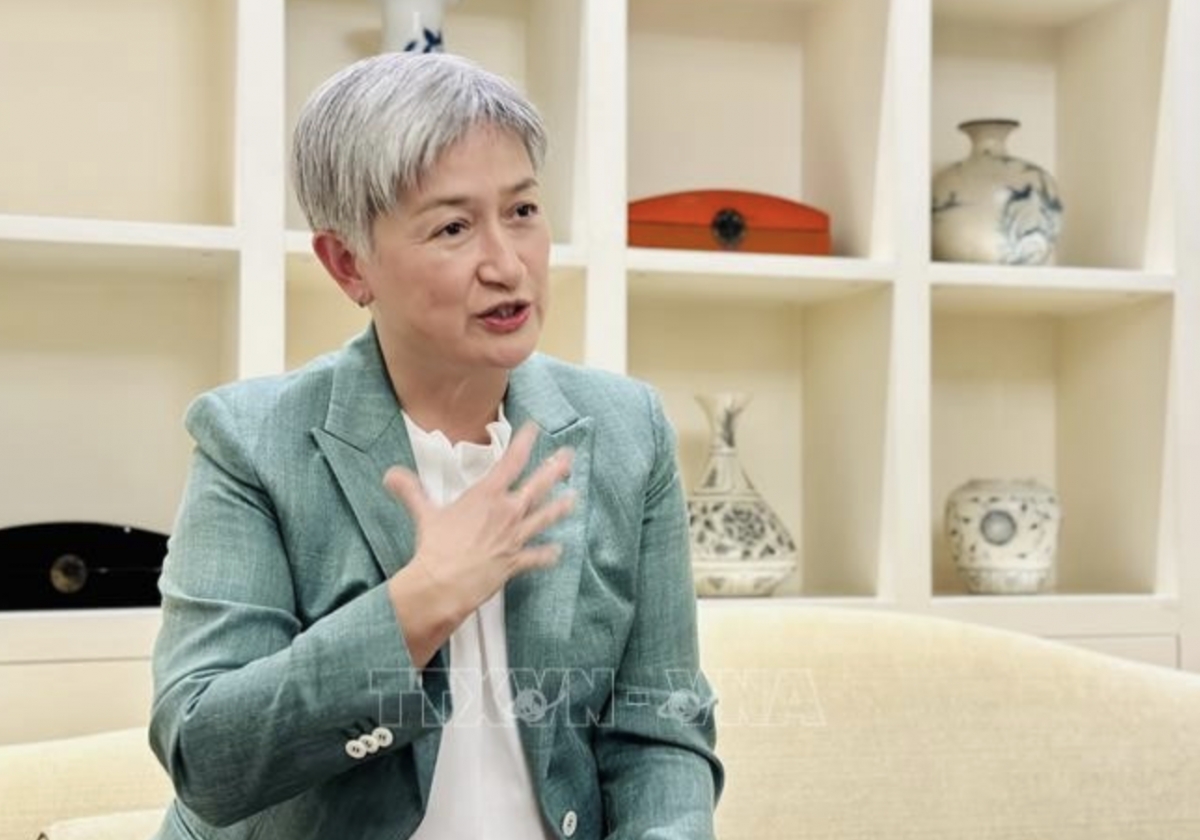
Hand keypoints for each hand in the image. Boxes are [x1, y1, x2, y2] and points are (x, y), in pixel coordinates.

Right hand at [383, 422, 575, 624]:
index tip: (535, 428)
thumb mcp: (423, 513)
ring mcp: (514, 537)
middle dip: (555, 469)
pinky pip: (537, 557)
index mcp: (486, 496)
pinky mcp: (515, 561)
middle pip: (537, 486)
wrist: (443, 584)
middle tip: (569, 457)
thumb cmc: (435, 547)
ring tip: (573, 498)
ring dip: (560, 507)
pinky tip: (558, 551)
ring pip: (544, 517)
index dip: (524, 442)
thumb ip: (411, 490)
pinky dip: (548, 554)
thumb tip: (391, 475)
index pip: (510, 461)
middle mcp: (506, 513)